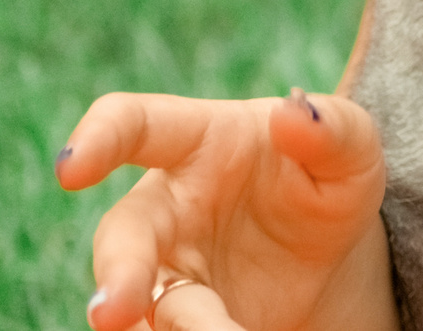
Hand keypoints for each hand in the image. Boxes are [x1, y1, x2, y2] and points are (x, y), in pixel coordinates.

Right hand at [57, 90, 390, 330]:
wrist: (329, 251)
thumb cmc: (327, 174)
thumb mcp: (351, 148)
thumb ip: (332, 128)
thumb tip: (294, 113)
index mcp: (198, 139)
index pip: (135, 124)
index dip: (97, 138)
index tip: (71, 169)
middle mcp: (165, 205)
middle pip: (122, 235)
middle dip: (117, 273)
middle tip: (115, 313)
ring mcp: (165, 265)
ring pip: (143, 303)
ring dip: (166, 328)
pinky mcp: (176, 315)